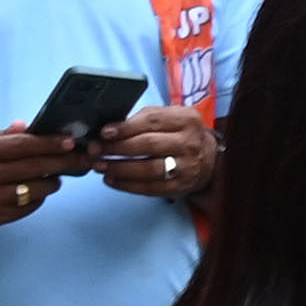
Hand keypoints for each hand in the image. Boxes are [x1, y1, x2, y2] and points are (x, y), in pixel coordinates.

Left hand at [89, 105, 216, 201]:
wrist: (210, 159)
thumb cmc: (181, 134)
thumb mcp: (170, 118)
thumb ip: (144, 120)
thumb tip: (108, 131)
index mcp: (186, 120)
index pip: (151, 121)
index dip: (125, 128)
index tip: (104, 133)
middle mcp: (190, 143)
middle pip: (148, 145)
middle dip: (117, 148)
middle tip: (95, 150)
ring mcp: (187, 167)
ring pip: (148, 169)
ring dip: (119, 168)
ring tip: (100, 166)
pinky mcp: (181, 186)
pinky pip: (150, 188)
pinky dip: (127, 185)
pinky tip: (112, 180)